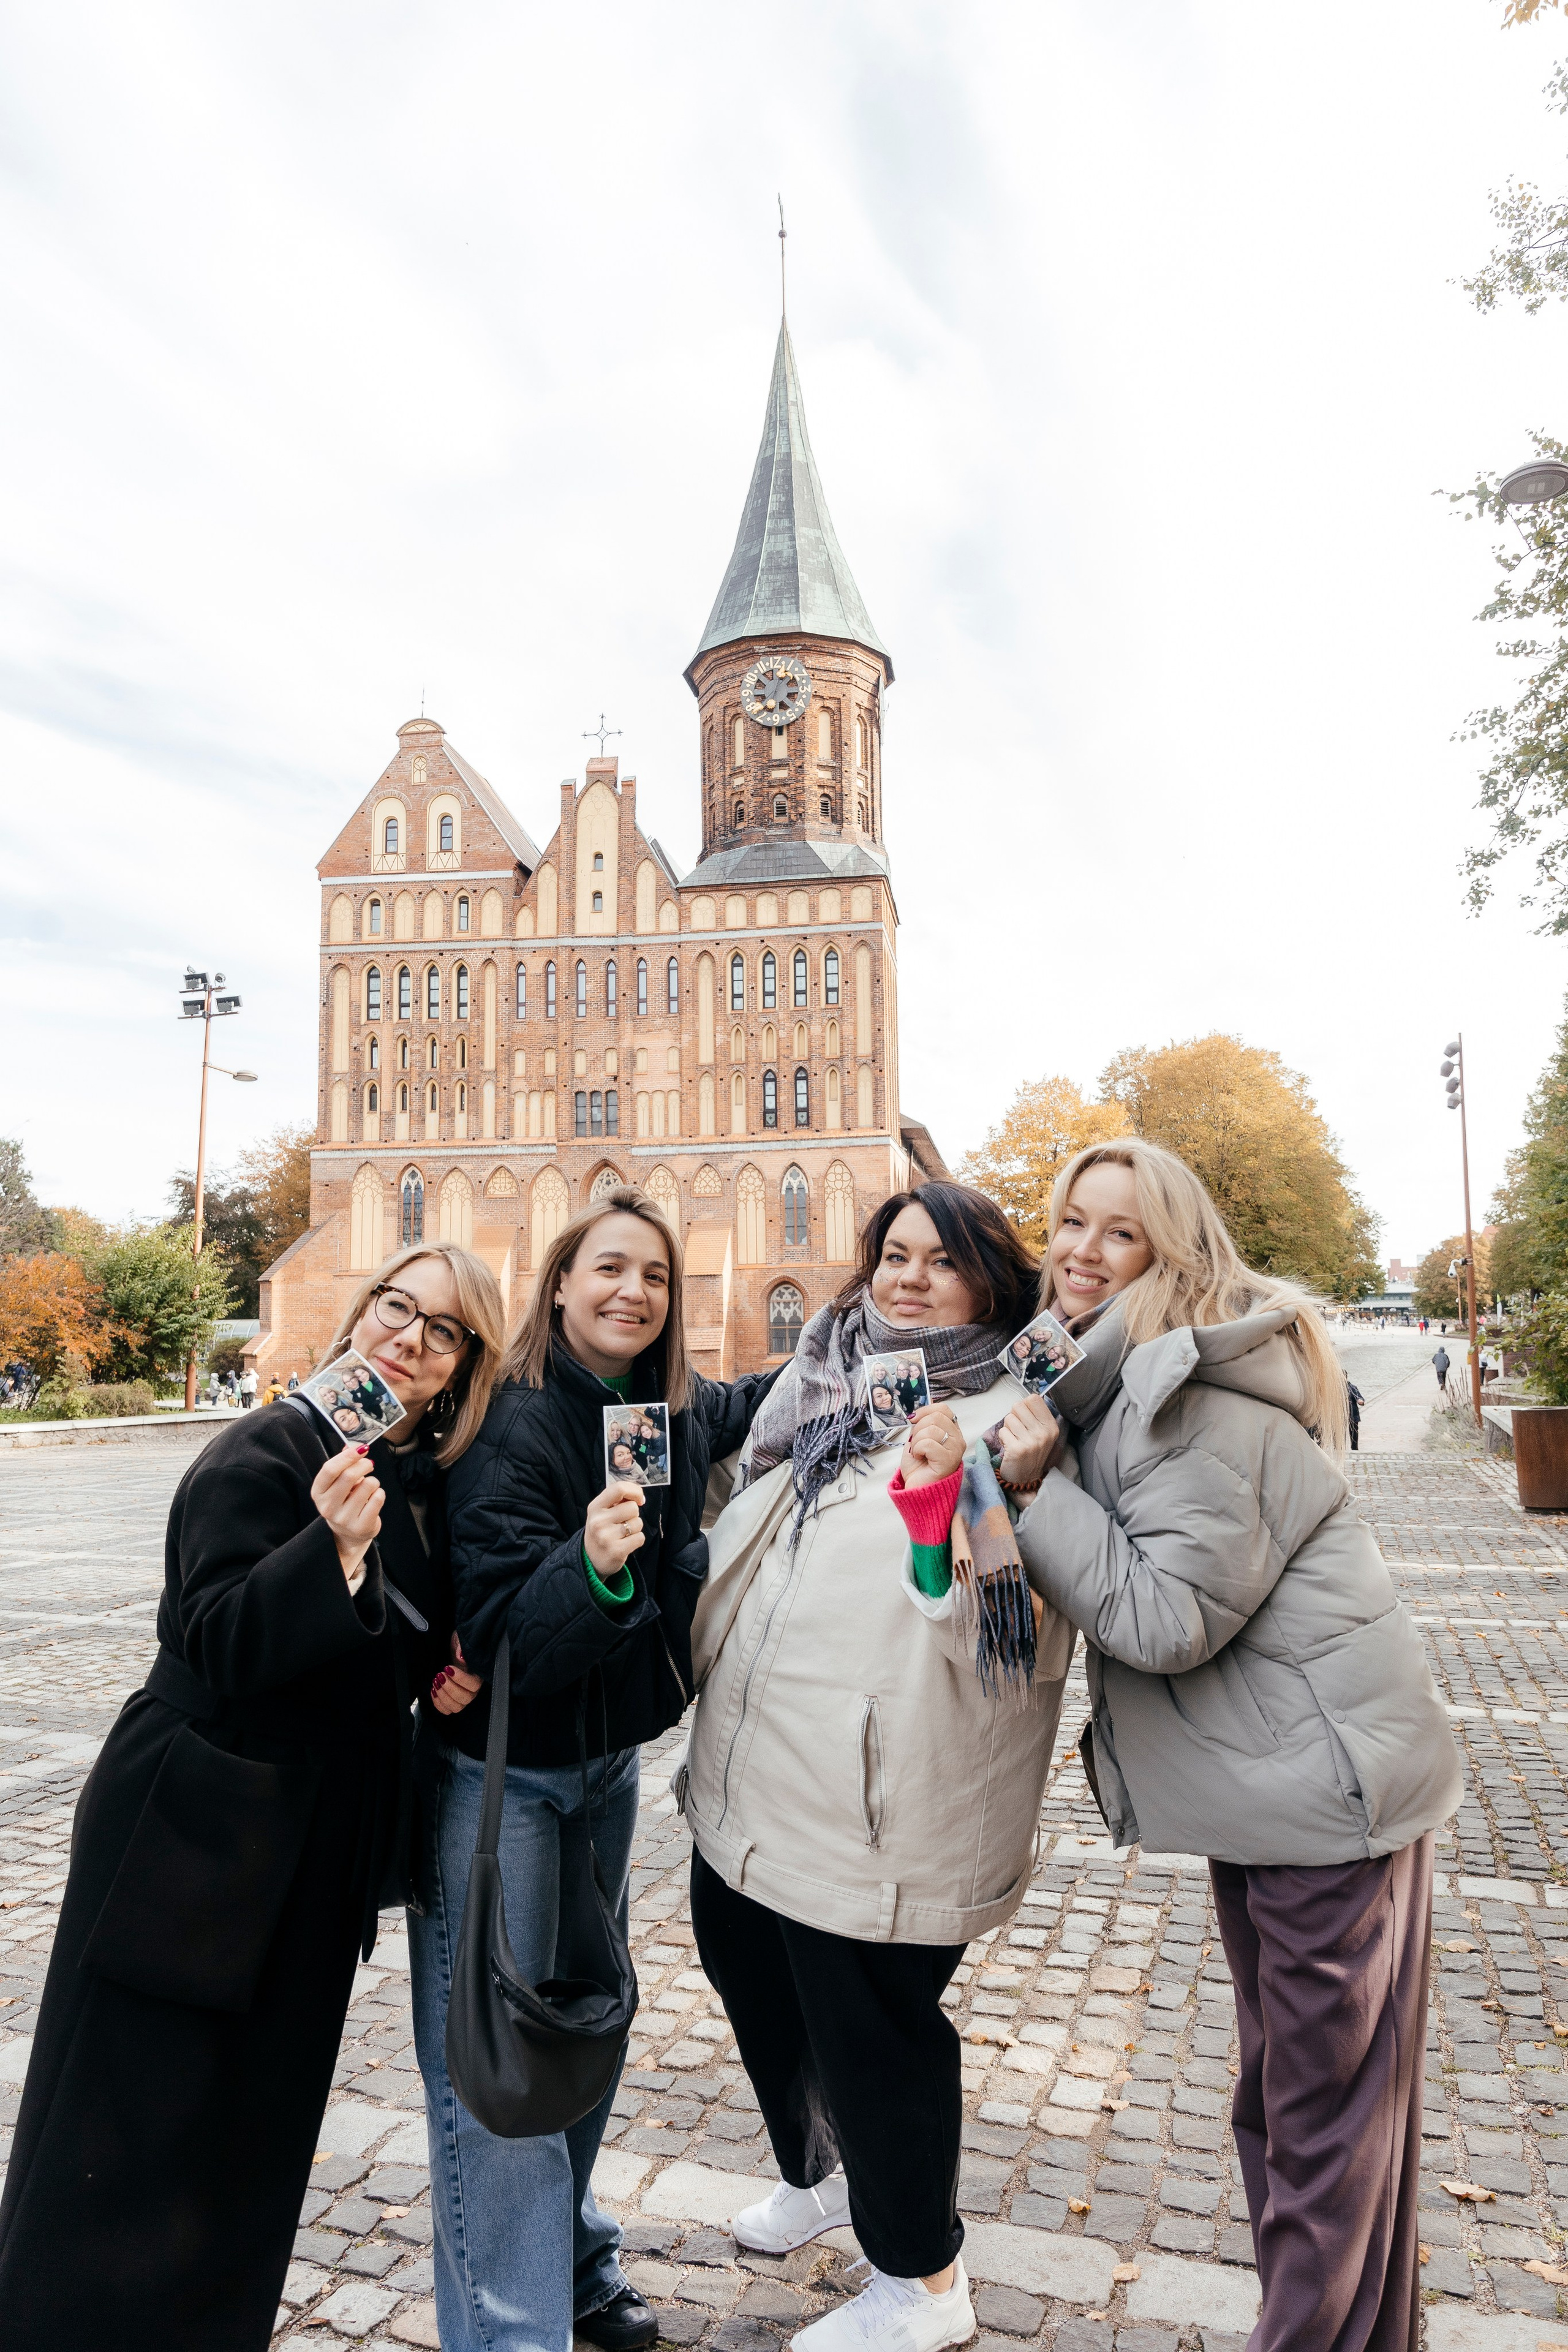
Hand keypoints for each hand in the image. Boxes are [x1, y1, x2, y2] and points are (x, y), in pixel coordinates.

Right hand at [311, 1445, 383, 1583]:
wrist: (348, 1532)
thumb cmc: (344, 1500)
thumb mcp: (337, 1482)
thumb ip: (343, 1463)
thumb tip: (353, 1445)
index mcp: (318, 1492)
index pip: (329, 1469)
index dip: (347, 1456)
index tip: (360, 1449)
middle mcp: (327, 1506)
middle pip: (349, 1475)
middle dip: (364, 1464)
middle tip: (369, 1463)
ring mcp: (344, 1518)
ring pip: (367, 1486)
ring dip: (373, 1481)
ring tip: (369, 1486)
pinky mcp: (361, 1526)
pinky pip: (378, 1499)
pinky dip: (380, 1493)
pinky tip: (374, 1498)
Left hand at [431, 1633, 482, 1715]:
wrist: (449, 1650)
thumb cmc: (456, 1646)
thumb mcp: (459, 1640)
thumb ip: (461, 1647)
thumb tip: (461, 1657)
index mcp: (477, 1675)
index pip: (474, 1684)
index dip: (461, 1679)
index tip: (447, 1668)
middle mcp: (472, 1689)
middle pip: (466, 1698)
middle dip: (450, 1688)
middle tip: (439, 1675)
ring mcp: (462, 1696)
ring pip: (457, 1707)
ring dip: (443, 1696)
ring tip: (435, 1682)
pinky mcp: (451, 1701)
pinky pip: (447, 1710)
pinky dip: (438, 1703)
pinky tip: (433, 1690)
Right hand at [585, 1479, 645, 1580]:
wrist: (591, 1559)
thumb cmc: (602, 1531)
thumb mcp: (602, 1512)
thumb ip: (617, 1500)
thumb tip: (638, 1496)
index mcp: (595, 1507)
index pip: (619, 1488)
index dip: (634, 1491)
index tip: (639, 1498)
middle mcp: (598, 1521)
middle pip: (633, 1507)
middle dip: (633, 1514)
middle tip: (623, 1522)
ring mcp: (606, 1537)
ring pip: (638, 1523)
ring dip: (635, 1528)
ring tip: (623, 1534)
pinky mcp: (616, 1551)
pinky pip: (640, 1538)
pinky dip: (637, 1540)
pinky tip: (626, 1543)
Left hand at [900, 1403, 964, 1491]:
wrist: (918, 1490)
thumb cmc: (919, 1467)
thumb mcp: (917, 1439)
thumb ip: (920, 1425)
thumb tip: (915, 1415)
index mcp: (952, 1432)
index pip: (943, 1409)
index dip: (925, 1411)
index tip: (913, 1420)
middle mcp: (958, 1439)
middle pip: (935, 1417)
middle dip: (918, 1428)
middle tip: (916, 1444)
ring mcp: (955, 1450)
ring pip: (931, 1430)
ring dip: (916, 1441)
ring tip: (918, 1453)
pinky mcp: (949, 1460)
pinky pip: (928, 1443)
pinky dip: (917, 1449)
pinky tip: (920, 1458)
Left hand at [995, 1395, 1060, 1489]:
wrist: (1026, 1479)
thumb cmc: (1031, 1452)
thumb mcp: (1042, 1433)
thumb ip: (1036, 1416)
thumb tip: (1026, 1399)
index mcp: (1051, 1426)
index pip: (1034, 1399)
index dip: (1024, 1405)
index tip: (1025, 1417)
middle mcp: (1043, 1433)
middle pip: (1018, 1406)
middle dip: (1014, 1416)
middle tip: (1018, 1431)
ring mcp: (1031, 1442)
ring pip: (1009, 1418)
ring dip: (1007, 1428)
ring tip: (1014, 1439)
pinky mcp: (1017, 1450)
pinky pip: (1002, 1431)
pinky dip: (1002, 1438)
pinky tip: (1009, 1447)